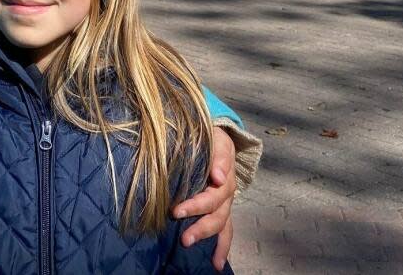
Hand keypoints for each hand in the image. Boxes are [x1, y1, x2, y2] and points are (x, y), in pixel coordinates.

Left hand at [172, 126, 236, 270]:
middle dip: (200, 227)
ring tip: (193, 248)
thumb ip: (218, 156)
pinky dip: (223, 248)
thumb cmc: (212, 139)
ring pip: (221, 225)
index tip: (176, 212)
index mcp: (224, 177)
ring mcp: (225, 204)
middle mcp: (226, 194)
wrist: (218, 139)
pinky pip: (226, 232)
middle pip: (216, 214)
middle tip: (184, 238)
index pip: (211, 196)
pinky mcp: (222, 210)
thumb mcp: (216, 140)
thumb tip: (219, 177)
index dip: (195, 205)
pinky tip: (217, 264)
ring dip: (209, 239)